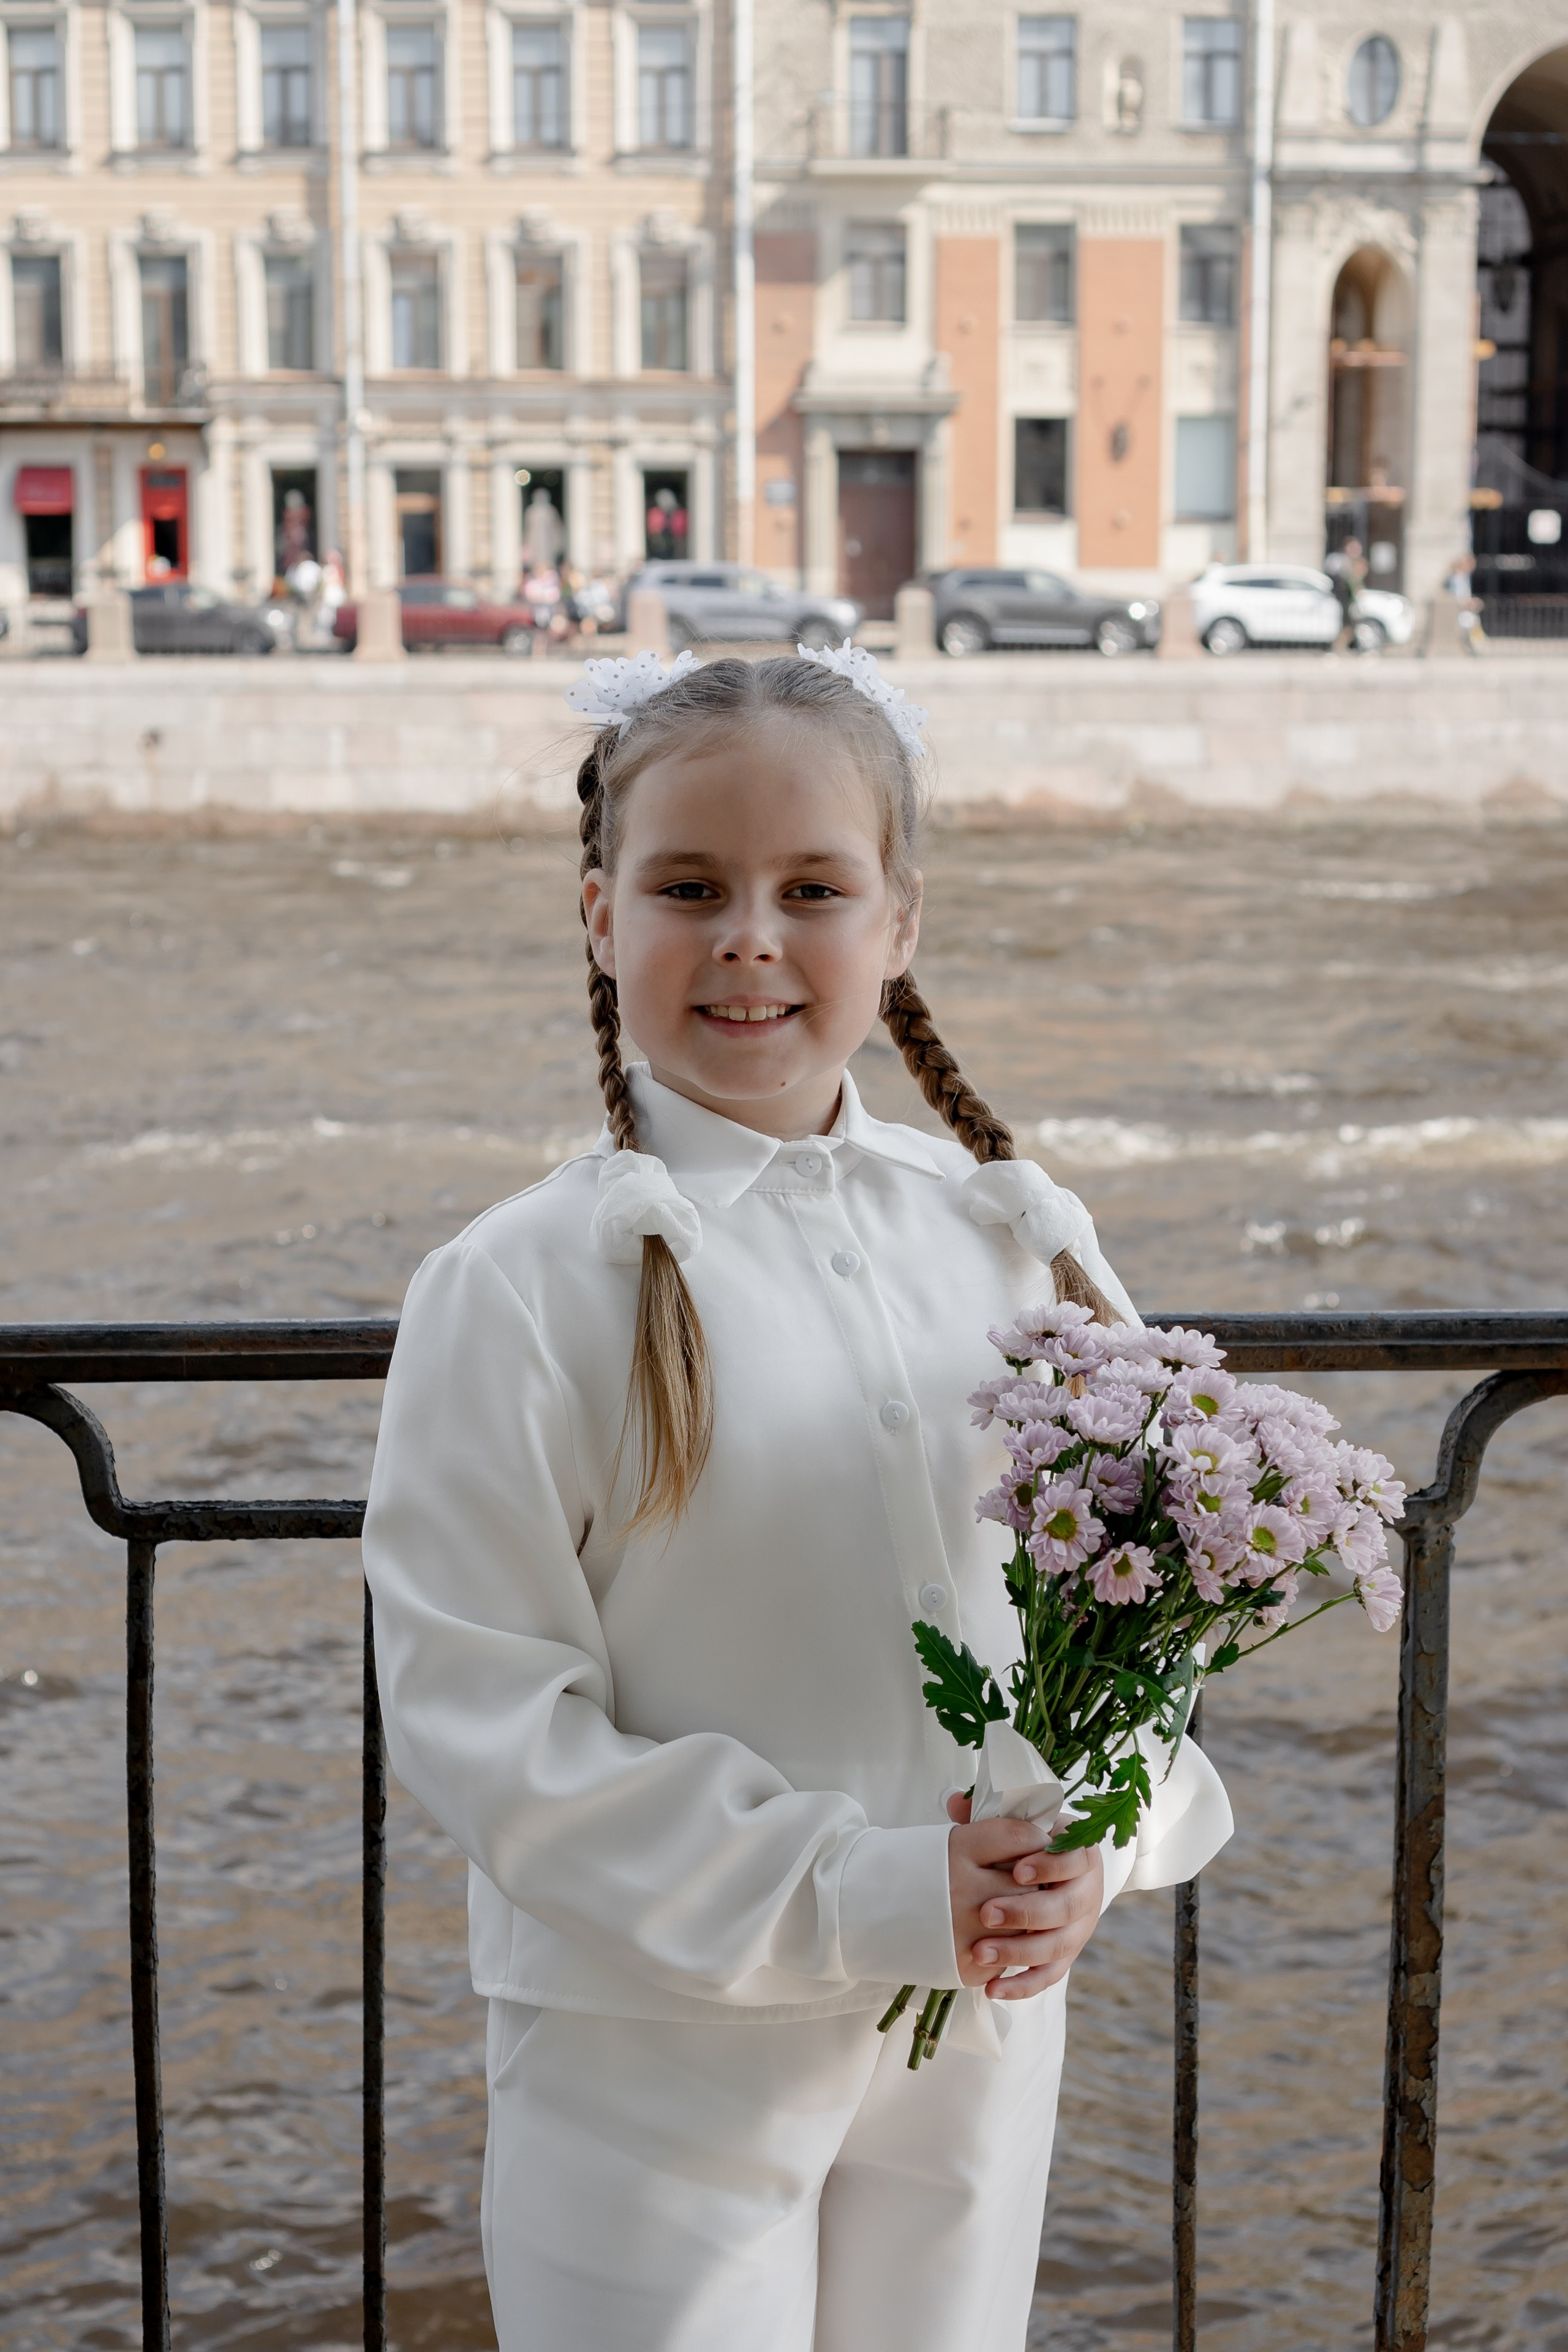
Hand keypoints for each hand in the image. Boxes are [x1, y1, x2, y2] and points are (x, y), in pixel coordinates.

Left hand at [946, 1791, 1103, 1999]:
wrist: (1049, 1876)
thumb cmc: (1027, 1846)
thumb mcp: (1015, 1826)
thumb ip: (988, 1814)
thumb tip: (953, 1801)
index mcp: (1081, 1855)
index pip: (1075, 1859)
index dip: (1050, 1865)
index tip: (1017, 1870)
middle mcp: (1087, 1893)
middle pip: (1066, 1907)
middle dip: (1026, 1912)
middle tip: (986, 1914)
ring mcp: (1079, 1929)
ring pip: (1057, 1945)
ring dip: (1019, 1951)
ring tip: (980, 1953)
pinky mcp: (1065, 1957)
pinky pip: (1049, 1976)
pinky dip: (1022, 1986)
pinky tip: (993, 1989)